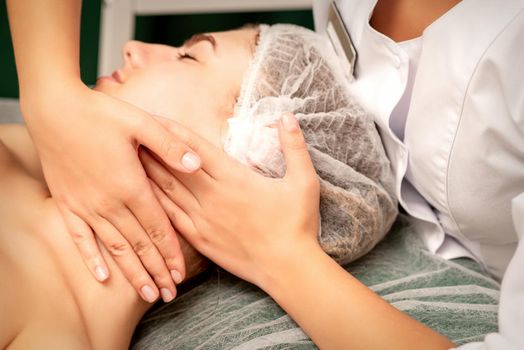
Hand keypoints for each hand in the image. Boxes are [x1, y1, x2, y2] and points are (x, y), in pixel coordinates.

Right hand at [23, 84, 198, 302]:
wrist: (54, 109)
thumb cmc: (100, 113)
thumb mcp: (141, 123)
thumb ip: (170, 146)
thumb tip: (197, 164)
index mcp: (131, 184)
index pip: (157, 227)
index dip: (170, 252)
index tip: (180, 274)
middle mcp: (108, 202)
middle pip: (138, 244)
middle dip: (156, 270)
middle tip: (169, 294)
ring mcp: (85, 205)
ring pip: (114, 247)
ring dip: (131, 272)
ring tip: (147, 293)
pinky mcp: (66, 203)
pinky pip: (80, 237)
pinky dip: (91, 257)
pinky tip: (101, 276)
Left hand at [141, 113, 320, 288]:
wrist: (288, 268)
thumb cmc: (298, 224)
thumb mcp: (304, 181)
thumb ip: (294, 146)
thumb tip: (287, 115)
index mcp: (234, 178)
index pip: (195, 149)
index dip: (172, 132)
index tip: (153, 118)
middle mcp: (212, 196)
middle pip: (173, 167)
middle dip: (151, 147)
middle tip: (129, 133)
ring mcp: (203, 219)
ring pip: (167, 191)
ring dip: (146, 173)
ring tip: (126, 158)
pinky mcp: (200, 239)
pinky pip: (170, 218)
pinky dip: (153, 204)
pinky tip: (139, 195)